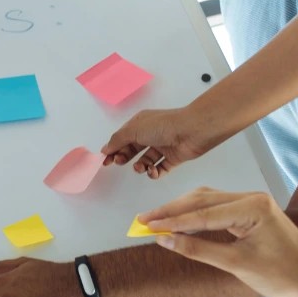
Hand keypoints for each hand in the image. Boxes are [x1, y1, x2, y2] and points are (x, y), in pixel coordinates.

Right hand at [99, 106, 221, 178]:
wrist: (191, 131)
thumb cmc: (162, 126)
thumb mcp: (134, 130)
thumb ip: (118, 140)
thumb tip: (106, 149)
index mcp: (140, 124)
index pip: (122, 137)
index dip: (113, 148)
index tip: (105, 161)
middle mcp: (151, 134)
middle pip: (132, 149)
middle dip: (125, 157)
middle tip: (120, 162)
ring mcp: (162, 147)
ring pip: (146, 160)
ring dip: (141, 166)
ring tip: (142, 167)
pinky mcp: (173, 158)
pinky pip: (160, 168)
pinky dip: (155, 172)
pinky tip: (153, 171)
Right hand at [140, 188, 297, 296]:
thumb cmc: (282, 275)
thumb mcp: (236, 264)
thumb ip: (197, 249)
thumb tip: (165, 239)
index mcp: (252, 207)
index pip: (202, 213)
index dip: (171, 220)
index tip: (145, 226)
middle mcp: (251, 197)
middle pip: (201, 199)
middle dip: (170, 211)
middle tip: (142, 221)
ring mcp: (251, 202)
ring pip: (206, 200)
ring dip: (180, 210)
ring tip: (154, 221)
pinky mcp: (250, 210)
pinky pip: (216, 207)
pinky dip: (195, 215)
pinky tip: (179, 222)